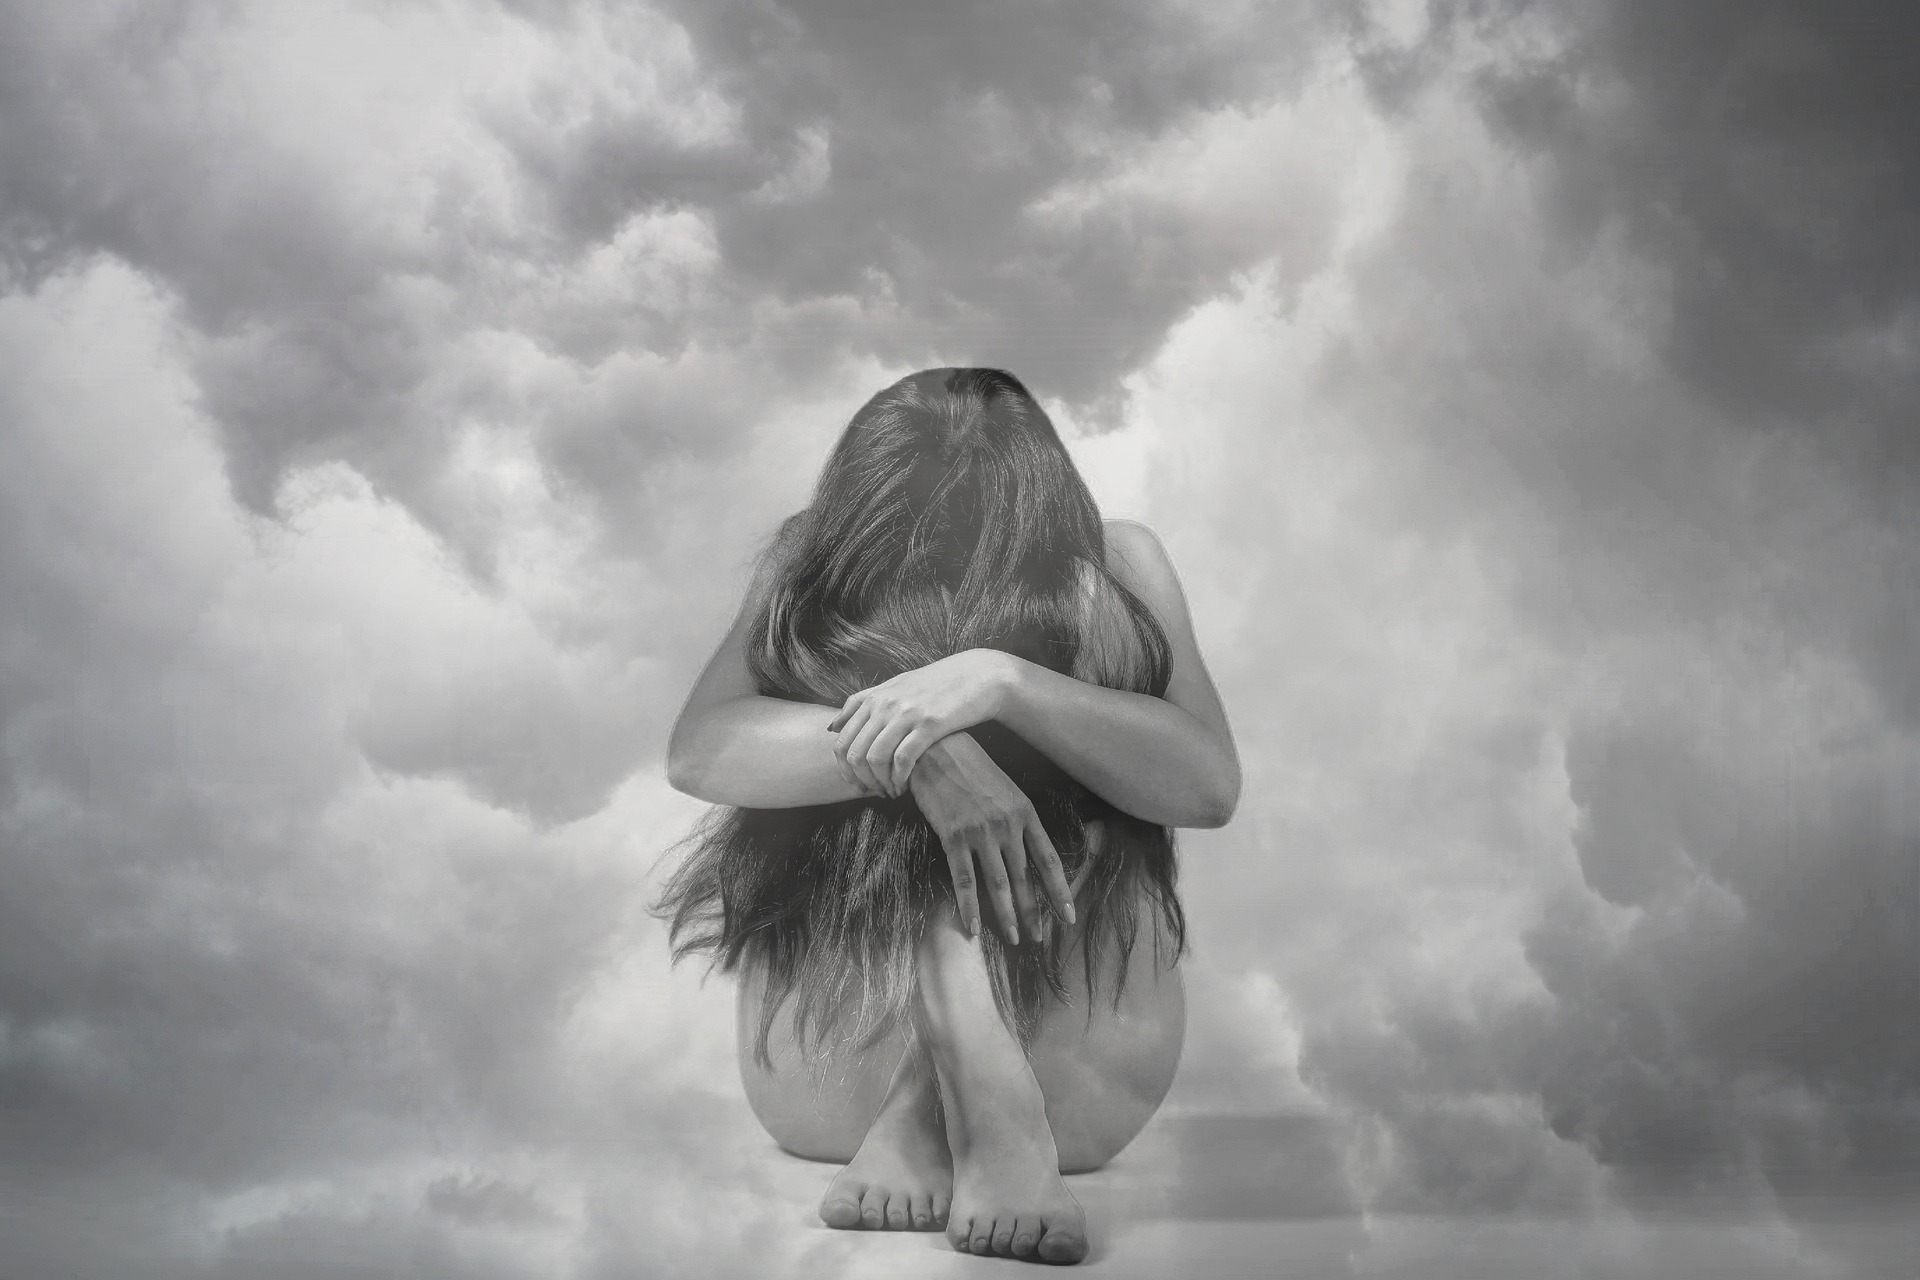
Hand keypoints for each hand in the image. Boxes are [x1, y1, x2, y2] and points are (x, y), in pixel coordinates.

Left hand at [828, 649, 1015, 796]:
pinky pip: (902, 759)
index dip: (845, 770)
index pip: (841, 741)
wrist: (978, 676)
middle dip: (861, 780)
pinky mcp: (929, 724)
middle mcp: (885, 704)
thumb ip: (863, 704)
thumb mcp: (895, 687)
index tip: (858, 783)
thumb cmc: (936, 685)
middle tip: (874, 792)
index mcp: (874, 697)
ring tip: (891, 791)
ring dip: (880, 783)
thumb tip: (832, 727)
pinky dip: (899, 779)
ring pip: (875, 758)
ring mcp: (906, 713)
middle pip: (854, 753)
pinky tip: (905, 786)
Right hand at [907, 732, 1075, 942]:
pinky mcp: (953, 836)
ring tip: (1011, 938)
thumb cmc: (972, 770)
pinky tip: (972, 927)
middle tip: (1038, 939)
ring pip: (997, 884)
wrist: (937, 750)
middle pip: (1024, 878)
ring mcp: (980, 832)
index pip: (1049, 860)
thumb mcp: (1006, 790)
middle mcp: (1007, 825)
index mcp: (1025, 813)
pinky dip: (968, 906)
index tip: (1068, 917)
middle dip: (1033, 912)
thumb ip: (1019, 820)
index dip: (1060, 891)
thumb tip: (1028, 853)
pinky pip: (964, 879)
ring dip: (1005, 915)